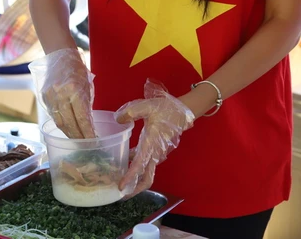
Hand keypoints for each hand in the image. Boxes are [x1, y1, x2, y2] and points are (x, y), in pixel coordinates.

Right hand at [29, 48, 95, 138]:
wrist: (60, 56)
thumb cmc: (78, 70)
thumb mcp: (86, 87)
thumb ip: (86, 106)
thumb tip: (89, 126)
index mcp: (74, 89)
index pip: (81, 118)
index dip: (88, 132)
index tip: (95, 141)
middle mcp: (60, 94)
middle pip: (69, 123)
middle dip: (79, 137)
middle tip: (87, 145)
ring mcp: (50, 96)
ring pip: (60, 122)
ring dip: (69, 133)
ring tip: (78, 141)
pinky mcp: (44, 98)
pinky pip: (53, 116)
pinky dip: (62, 124)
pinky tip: (68, 130)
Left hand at [114, 80, 194, 196]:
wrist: (183, 111)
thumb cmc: (165, 109)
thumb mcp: (146, 106)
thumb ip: (130, 112)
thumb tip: (118, 119)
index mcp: (151, 144)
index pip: (140, 165)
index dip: (130, 178)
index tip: (121, 187)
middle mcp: (155, 153)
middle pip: (147, 178)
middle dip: (135, 189)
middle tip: (121, 195)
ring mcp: (157, 153)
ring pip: (147, 172)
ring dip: (135, 179)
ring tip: (119, 180)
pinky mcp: (157, 150)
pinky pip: (146, 163)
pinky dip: (137, 167)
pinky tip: (125, 162)